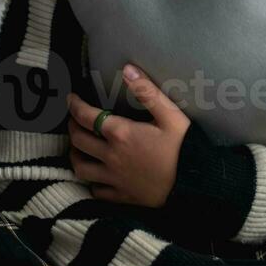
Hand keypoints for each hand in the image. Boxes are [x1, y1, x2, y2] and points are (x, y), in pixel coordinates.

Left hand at [66, 64, 190, 208]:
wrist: (195, 183)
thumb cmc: (184, 147)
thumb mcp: (170, 114)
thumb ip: (147, 91)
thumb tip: (128, 69)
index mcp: (121, 133)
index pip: (87, 117)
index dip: (75, 105)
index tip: (70, 98)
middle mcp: (111, 156)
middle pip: (79, 141)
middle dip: (72, 127)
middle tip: (73, 118)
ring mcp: (115, 178)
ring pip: (81, 168)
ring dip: (75, 154)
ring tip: (78, 146)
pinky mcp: (122, 196)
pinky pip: (96, 191)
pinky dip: (91, 181)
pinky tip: (96, 175)